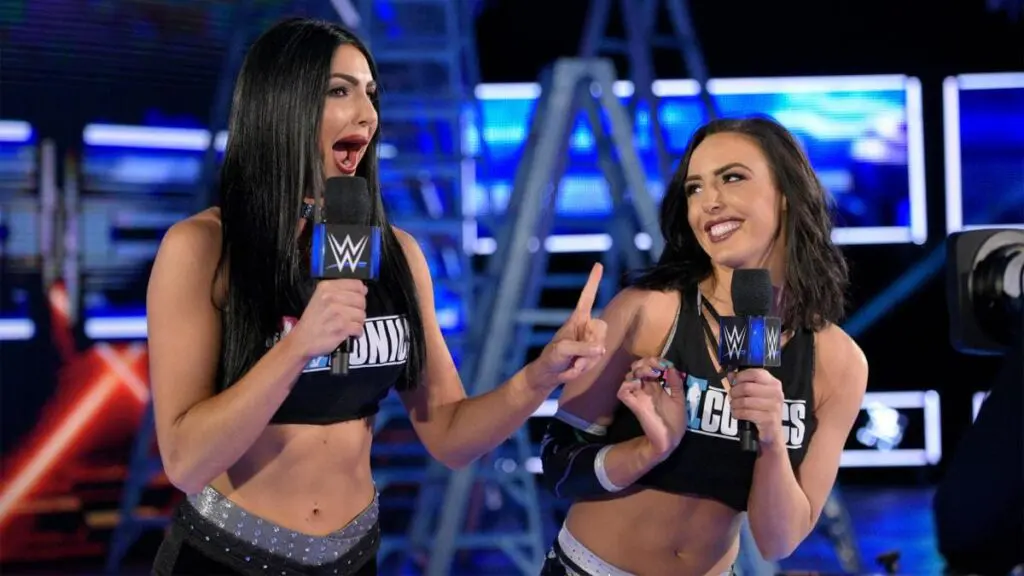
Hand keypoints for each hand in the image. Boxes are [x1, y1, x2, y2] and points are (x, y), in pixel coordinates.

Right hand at [289, 279, 367, 357]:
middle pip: (361, 300)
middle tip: (350, 316)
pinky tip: (348, 333)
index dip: (360, 293)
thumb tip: (364, 289)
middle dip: (359, 309)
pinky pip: (359, 328)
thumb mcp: (320, 298)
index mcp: (326, 287)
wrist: (301, 340)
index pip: (357, 284)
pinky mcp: (342, 327)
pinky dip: (356, 333)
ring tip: (347, 325)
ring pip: (362, 315)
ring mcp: (337, 312)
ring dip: (358, 322)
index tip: (356, 300)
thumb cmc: (312, 320)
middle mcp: (332, 297)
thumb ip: (340, 291)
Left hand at [527, 263, 607, 390]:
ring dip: (587, 359)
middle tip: (575, 355)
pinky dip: (586, 366)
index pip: (587, 297)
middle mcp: (586, 326)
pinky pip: (598, 358)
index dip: (593, 282)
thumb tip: (601, 348)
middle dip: (590, 343)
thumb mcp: (562, 350)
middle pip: (602, 328)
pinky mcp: (593, 353)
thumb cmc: (551, 357)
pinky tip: (575, 366)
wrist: (549, 374)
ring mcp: (591, 340)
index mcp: (577, 318)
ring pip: (601, 346)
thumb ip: (582, 348)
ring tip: (572, 362)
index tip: (598, 265)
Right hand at [617, 358, 686, 459]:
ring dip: (639, 370)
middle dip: (645, 362)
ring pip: (628, 375)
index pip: (649, 366)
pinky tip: (641, 384)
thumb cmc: (675, 421)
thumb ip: (676, 384)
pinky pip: (622, 391)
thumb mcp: (679, 399)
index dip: (654, 361)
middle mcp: (645, 389)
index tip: (664, 364)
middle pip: (636, 367)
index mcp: (656, 386)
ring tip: (652, 374)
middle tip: (656, 367)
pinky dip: (628, 384)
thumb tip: (671, 367)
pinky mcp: (633, 404)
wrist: (669, 439)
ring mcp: (638, 396)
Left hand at [728, 368, 784, 446]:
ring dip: (734, 404)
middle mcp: (776, 393)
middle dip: (734, 392)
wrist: (772, 432)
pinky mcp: (768, 419)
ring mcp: (774, 406)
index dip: (741, 376)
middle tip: (732, 396)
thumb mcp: (755, 394)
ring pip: (744, 401)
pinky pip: (745, 413)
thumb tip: (730, 375)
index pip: (755, 373)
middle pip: (746, 387)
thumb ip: (743, 382)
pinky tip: (737, 414)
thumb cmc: (761, 410)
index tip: (733, 381)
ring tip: (734, 406)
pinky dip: (737, 413)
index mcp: (774, 383)